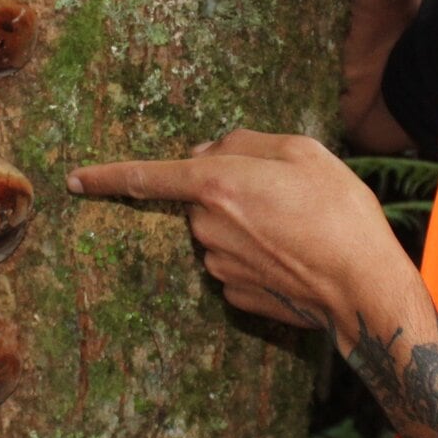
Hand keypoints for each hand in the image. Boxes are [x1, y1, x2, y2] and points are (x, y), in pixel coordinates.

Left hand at [66, 130, 424, 353]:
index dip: (108, 176)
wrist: (362, 288)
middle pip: (203, 199)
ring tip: (301, 229)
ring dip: (249, 225)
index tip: (75, 179)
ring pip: (220, 231)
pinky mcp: (235, 294)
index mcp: (218, 184)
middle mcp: (207, 227)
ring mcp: (218, 265)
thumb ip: (248, 143)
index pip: (148, 176)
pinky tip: (295, 258)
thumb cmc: (340, 214)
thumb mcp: (304, 153)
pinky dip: (259, 257)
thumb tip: (211, 151)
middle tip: (288, 196)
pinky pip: (236, 263)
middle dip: (232, 193)